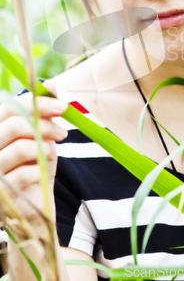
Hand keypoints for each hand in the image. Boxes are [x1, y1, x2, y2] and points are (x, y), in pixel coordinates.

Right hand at [0, 80, 67, 224]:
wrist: (28, 209)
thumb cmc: (31, 168)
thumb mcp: (39, 138)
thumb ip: (41, 113)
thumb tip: (53, 85)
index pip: (9, 107)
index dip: (37, 103)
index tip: (63, 106)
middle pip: (14, 124)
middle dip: (44, 124)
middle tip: (62, 132)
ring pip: (21, 147)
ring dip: (45, 148)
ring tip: (52, 153)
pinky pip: (24, 173)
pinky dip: (40, 170)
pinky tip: (43, 174)